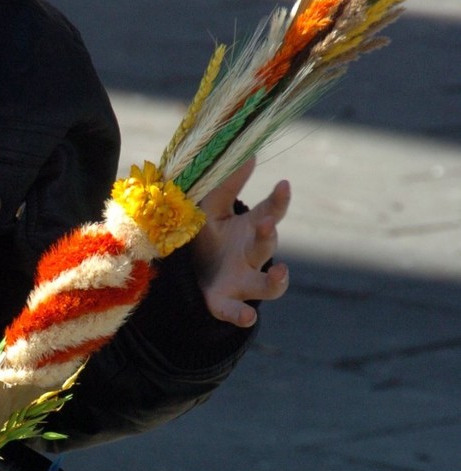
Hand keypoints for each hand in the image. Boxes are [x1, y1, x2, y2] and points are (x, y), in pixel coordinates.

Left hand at [191, 157, 290, 327]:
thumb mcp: (211, 207)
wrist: (189, 272)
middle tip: (267, 223)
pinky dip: (241, 315)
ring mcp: (241, 281)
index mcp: (251, 229)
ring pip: (267, 286)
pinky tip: (247, 317)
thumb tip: (248, 153)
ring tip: (280, 273)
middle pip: (269, 246)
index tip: (283, 185)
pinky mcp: (224, 302)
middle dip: (269, 236)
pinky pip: (235, 311)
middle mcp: (252, 255)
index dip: (279, 200)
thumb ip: (227, 184)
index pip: (272, 212)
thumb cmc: (207, 236)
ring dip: (276, 281)